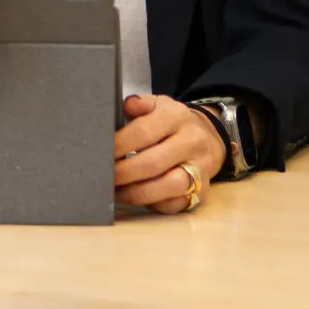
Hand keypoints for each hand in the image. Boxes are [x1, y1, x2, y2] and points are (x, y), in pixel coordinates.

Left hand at [113, 94, 226, 214]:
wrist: (207, 138)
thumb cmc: (171, 123)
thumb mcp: (158, 105)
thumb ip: (141, 103)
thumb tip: (129, 104)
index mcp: (177, 116)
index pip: (143, 132)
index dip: (119, 145)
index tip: (100, 153)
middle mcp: (193, 141)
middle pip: (153, 163)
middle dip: (123, 173)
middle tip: (103, 176)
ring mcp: (200, 167)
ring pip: (168, 187)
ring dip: (136, 193)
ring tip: (116, 192)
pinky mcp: (203, 191)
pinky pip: (175, 204)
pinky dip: (152, 204)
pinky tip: (136, 198)